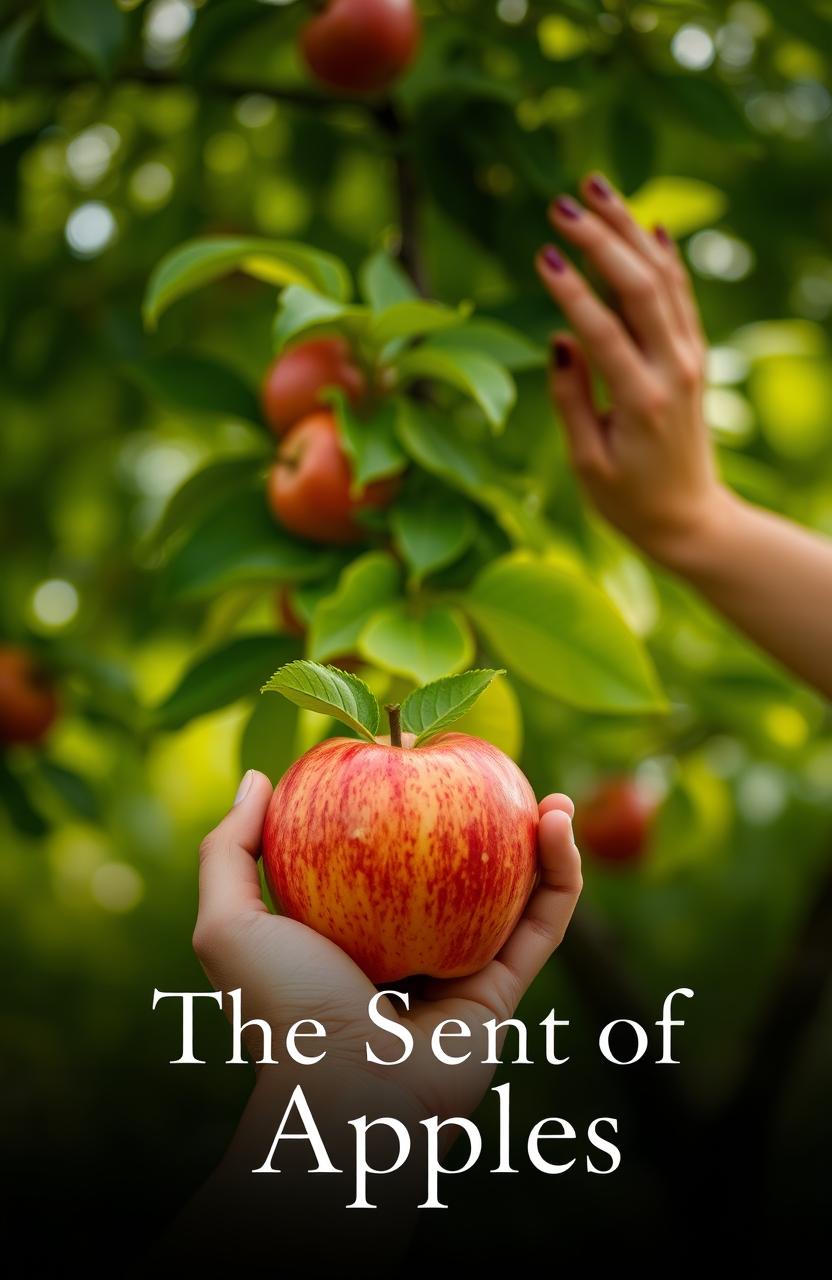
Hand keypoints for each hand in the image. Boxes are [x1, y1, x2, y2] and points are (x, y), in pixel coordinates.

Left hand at [194, 769, 580, 1123]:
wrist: (340, 1101)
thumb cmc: (280, 1009)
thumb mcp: (228, 921)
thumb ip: (229, 849)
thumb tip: (259, 777)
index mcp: (349, 929)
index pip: (383, 852)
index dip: (402, 800)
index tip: (416, 750)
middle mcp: (407, 945)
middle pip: (455, 867)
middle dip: (482, 817)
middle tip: (492, 768)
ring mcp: (457, 968)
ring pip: (512, 892)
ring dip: (541, 841)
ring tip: (548, 794)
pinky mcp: (501, 992)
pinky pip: (541, 923)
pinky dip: (561, 873)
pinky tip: (557, 821)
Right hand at [535, 172, 728, 569]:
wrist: (690, 519)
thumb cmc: (628, 501)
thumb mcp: (587, 463)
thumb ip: (571, 401)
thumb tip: (561, 339)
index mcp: (641, 401)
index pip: (603, 330)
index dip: (570, 290)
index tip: (541, 253)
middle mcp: (674, 370)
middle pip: (639, 287)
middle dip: (600, 239)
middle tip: (561, 203)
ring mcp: (690, 359)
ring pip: (662, 279)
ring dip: (629, 229)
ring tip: (596, 187)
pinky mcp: (695, 357)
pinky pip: (681, 294)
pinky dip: (665, 256)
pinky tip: (646, 224)